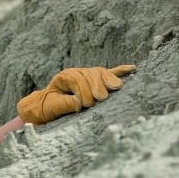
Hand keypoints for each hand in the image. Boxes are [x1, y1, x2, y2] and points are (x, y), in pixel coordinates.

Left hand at [17, 65, 135, 124]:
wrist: (46, 108)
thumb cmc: (48, 108)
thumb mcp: (52, 107)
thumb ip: (65, 104)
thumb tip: (79, 102)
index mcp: (65, 77)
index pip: (77, 78)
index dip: (83, 90)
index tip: (85, 104)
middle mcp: (77, 73)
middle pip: (91, 74)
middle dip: (97, 85)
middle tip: (101, 98)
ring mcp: (87, 76)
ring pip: (100, 73)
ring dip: (108, 80)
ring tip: (115, 88)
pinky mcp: (96, 81)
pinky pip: (109, 74)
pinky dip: (120, 72)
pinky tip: (132, 69)